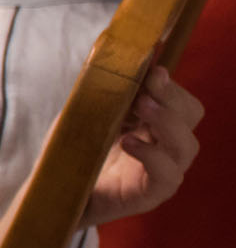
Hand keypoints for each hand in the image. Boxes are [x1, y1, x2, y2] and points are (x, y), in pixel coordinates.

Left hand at [81, 66, 202, 227]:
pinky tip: (129, 142)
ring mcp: (162, 171)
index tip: (152, 71)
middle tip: (146, 89)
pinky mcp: (151, 194)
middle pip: (191, 116)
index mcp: (154, 123)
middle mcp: (165, 145)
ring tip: (140, 108)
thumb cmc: (73, 150)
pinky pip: (168, 175)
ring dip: (166, 121)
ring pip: (187, 145)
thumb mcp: (84, 113)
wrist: (55, 192)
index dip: (170, 85)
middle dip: (172, 97)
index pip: (180, 99)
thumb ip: (102, 88)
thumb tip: (112, 53)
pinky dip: (152, 154)